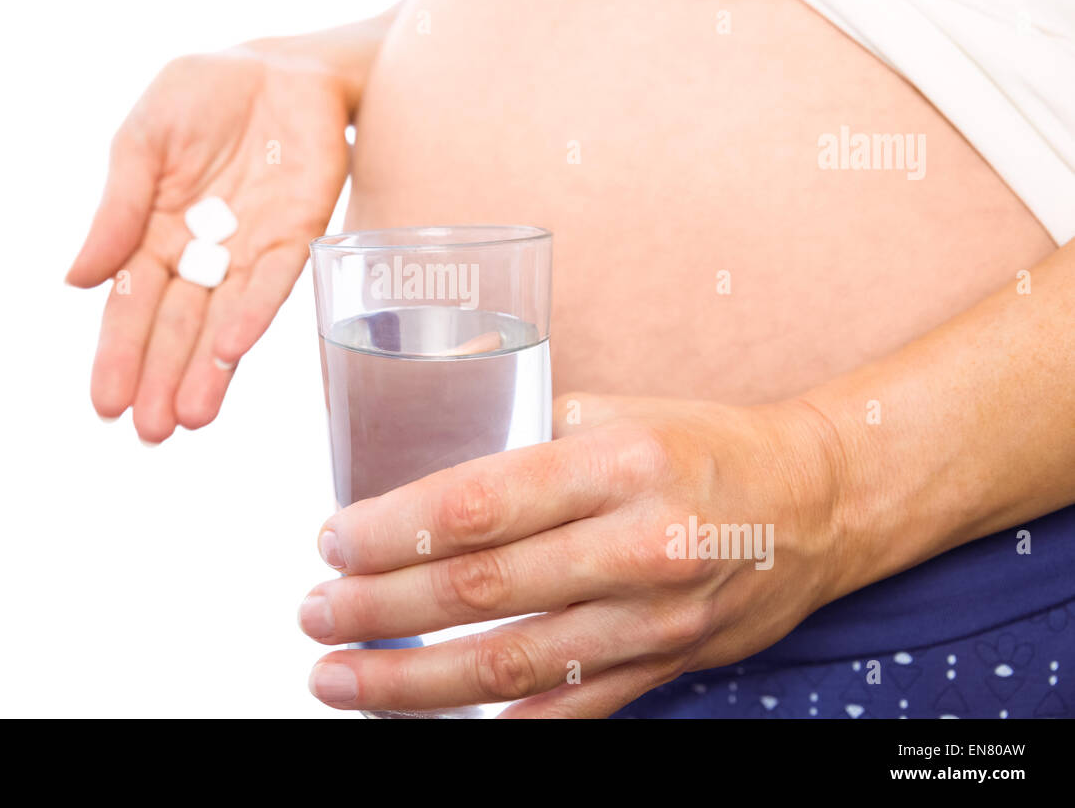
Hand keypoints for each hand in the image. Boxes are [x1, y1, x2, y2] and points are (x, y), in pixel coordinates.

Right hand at [66, 49, 350, 440]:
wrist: (280, 64)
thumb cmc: (202, 97)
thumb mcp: (143, 139)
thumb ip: (118, 206)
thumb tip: (74, 280)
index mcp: (154, 233)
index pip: (131, 305)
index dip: (119, 353)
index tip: (105, 403)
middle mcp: (202, 254)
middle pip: (177, 327)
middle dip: (162, 379)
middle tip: (150, 433)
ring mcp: (250, 249)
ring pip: (223, 320)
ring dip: (207, 370)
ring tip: (190, 418)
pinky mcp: (296, 234)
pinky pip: (272, 281)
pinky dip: (250, 315)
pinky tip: (229, 351)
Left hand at [298, 393, 845, 716]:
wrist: (815, 503)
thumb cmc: (704, 446)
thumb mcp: (616, 407)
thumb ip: (523, 421)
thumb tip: (420, 429)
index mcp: (619, 463)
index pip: (479, 505)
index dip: (391, 532)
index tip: (332, 541)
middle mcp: (638, 545)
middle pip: (480, 592)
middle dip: (378, 610)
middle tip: (314, 613)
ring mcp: (654, 619)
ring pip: (511, 667)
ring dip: (410, 683)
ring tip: (337, 679)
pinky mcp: (665, 667)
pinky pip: (567, 710)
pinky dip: (492, 722)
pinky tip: (426, 720)